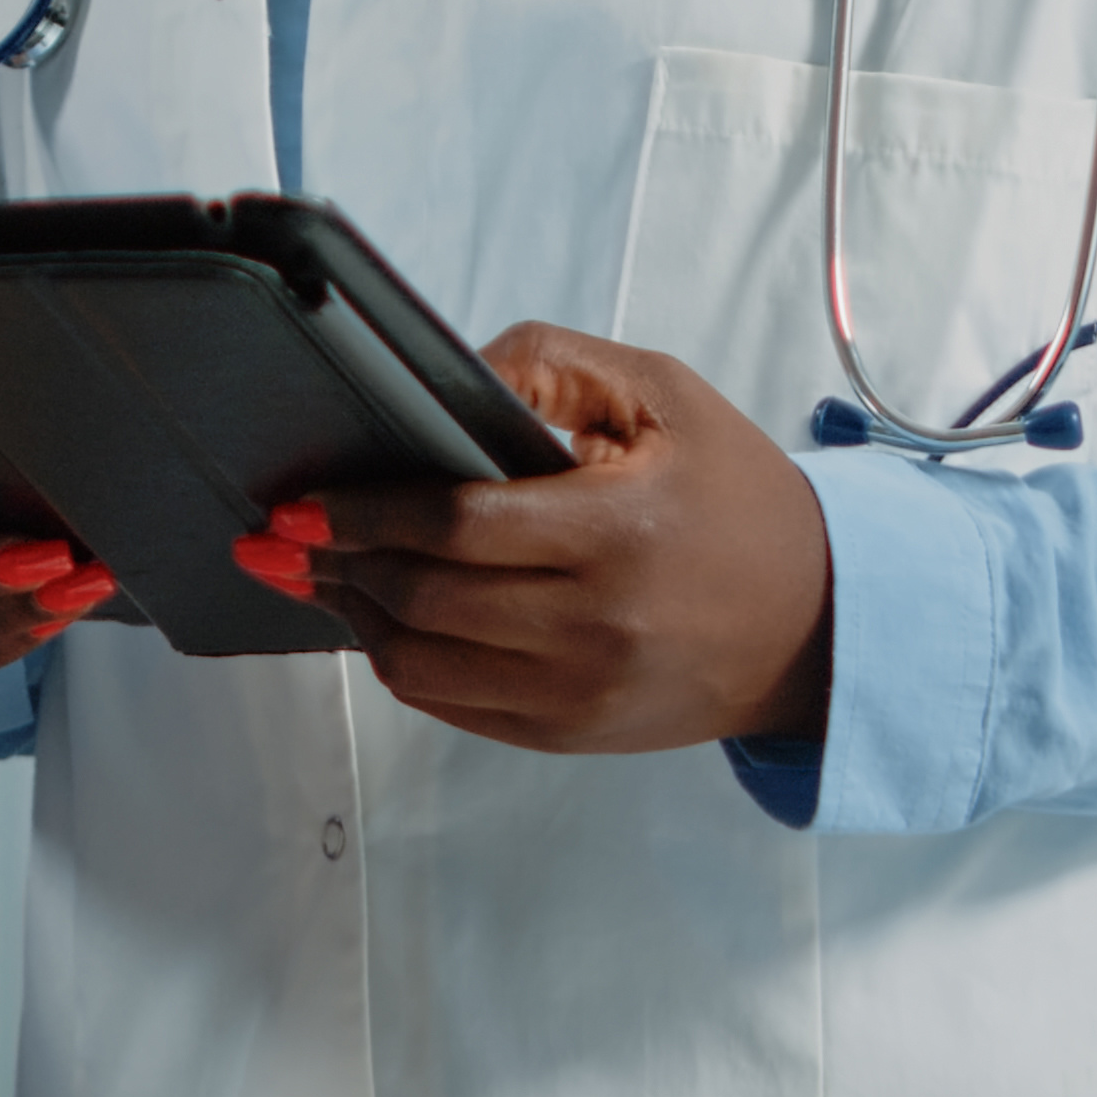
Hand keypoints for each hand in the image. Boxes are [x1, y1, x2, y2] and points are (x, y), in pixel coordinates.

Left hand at [236, 323, 831, 751]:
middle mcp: (596, 626)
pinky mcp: (573, 734)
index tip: (302, 502)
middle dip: (336, 564)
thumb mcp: (661, 395)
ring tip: (316, 574)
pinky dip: (401, 663)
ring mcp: (582, 692)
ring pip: (423, 666)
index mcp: (618, 531)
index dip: (364, 514)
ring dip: (355, 617)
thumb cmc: (735, 496)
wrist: (818, 621)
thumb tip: (452, 372)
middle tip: (278, 535)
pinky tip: (377, 620)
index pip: (457, 526)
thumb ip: (552, 363)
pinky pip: (455, 706)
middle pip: (424, 600)